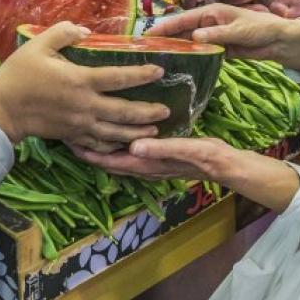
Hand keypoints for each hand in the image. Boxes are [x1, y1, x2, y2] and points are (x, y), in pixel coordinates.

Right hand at [0, 22, 167, 146]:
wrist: (1, 110)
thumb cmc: (18, 75)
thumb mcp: (37, 45)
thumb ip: (63, 33)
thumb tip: (85, 31)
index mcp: (80, 81)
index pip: (119, 77)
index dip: (142, 74)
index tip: (160, 70)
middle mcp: (85, 106)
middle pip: (124, 111)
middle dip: (148, 112)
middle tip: (167, 109)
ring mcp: (80, 125)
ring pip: (116, 132)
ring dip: (137, 132)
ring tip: (155, 130)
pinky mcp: (72, 137)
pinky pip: (99, 145)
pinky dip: (114, 146)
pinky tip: (125, 144)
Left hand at [75, 138, 299, 211]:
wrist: (232, 167)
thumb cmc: (212, 159)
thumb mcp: (189, 150)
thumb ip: (162, 149)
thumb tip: (133, 148)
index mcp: (149, 165)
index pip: (112, 162)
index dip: (89, 153)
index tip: (68, 139)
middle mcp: (147, 167)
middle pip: (110, 161)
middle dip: (89, 149)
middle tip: (67, 132)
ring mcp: (153, 163)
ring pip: (119, 157)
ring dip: (102, 147)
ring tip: (84, 131)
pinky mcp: (160, 157)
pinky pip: (132, 152)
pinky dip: (119, 144)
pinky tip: (116, 133)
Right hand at [147, 4, 299, 72]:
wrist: (279, 40)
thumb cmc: (261, 28)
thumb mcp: (239, 30)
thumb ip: (217, 34)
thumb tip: (194, 37)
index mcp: (210, 13)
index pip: (182, 20)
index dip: (164, 27)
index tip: (147, 35)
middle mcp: (207, 24)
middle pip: (181, 32)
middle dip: (165, 40)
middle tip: (145, 52)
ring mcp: (212, 37)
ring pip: (189, 44)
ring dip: (176, 51)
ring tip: (157, 62)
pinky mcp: (218, 50)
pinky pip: (200, 54)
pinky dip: (191, 59)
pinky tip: (179, 68)